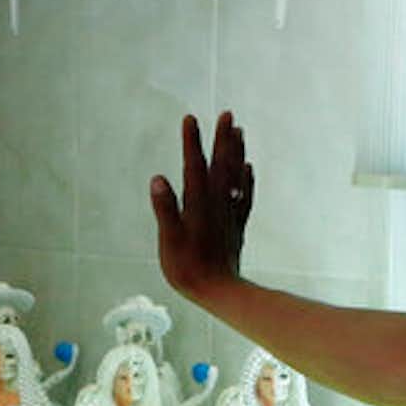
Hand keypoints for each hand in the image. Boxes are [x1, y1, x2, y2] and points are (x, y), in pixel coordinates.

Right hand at [151, 112, 253, 300]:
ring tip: (239, 131)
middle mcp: (217, 203)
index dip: (191, 142)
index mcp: (198, 204)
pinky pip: (245, 194)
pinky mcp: (237, 224)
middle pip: (221, 165)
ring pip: (236, 176)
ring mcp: (230, 212)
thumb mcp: (169, 241)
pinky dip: (246, 178)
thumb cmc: (188, 269)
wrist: (220, 291)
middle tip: (228, 114)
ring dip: (237, 152)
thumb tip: (158, 179)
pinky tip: (248, 167)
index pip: (193, 166)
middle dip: (223, 138)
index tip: (190, 118)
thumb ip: (165, 209)